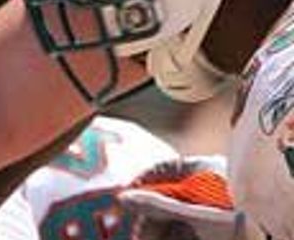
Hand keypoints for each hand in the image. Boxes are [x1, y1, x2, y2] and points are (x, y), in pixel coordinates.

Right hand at [120, 156, 241, 239]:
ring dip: (161, 232)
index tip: (123, 209)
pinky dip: (177, 236)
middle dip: (149, 221)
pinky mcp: (219, 228)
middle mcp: (209, 186)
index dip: (139, 189)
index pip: (161, 171)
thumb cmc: (245, 228)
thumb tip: (124, 197)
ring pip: (177, 218)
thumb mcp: (200, 218)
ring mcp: (216, 208)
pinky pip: (190, 229)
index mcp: (206, 172)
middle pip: (167, 199)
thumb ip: (160, 206)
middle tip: (138, 239)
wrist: (279, 238)